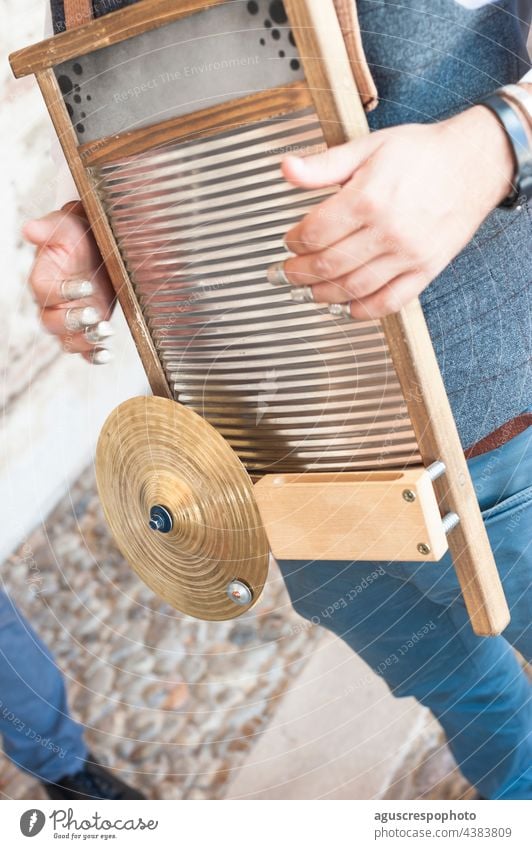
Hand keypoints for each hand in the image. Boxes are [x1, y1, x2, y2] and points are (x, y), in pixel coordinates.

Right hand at [23, 202, 115, 362]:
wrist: (98, 247)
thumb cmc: (77, 235)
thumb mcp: (66, 226)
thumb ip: (49, 229)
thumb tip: (29, 228)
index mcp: (43, 279)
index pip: (44, 291)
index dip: (63, 292)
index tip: (86, 286)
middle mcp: (53, 304)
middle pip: (51, 322)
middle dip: (72, 321)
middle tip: (94, 314)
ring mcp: (70, 319)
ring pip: (68, 339)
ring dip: (85, 340)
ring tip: (106, 331)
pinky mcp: (87, 329)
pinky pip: (84, 351)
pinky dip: (94, 356)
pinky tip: (107, 355)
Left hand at [274, 106, 514, 318]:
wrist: (474, 164)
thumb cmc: (421, 154)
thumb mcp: (367, 147)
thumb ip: (324, 164)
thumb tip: (287, 168)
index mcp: (368, 198)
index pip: (315, 233)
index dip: (294, 241)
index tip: (290, 241)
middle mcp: (388, 230)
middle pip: (328, 265)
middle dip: (299, 273)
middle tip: (288, 273)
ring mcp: (408, 254)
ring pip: (354, 288)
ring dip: (324, 295)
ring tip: (310, 291)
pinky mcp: (426, 270)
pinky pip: (390, 301)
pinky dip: (364, 310)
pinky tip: (348, 307)